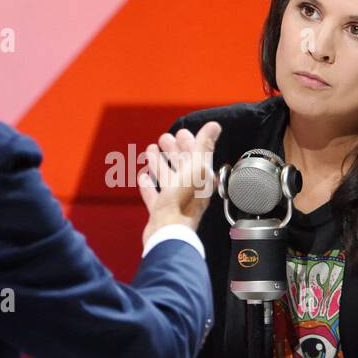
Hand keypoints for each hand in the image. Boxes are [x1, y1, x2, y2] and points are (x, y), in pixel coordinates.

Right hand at [138, 121, 220, 244]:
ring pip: (167, 178)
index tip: (181, 133)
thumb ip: (204, 147)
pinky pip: (154, 195)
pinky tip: (143, 177)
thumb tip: (215, 126)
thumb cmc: (183, 202)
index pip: (197, 157)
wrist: (168, 231)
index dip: (190, 144)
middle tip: (165, 138)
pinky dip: (148, 185)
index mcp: (201, 180)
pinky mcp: (160, 211)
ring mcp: (174, 201)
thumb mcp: (196, 168)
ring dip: (160, 164)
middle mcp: (190, 190)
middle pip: (182, 166)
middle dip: (173, 151)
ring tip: (151, 151)